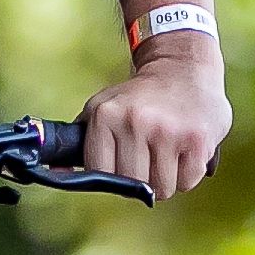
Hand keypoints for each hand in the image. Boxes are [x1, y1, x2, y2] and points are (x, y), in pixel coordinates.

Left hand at [75, 38, 228, 198]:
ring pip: (162, 188)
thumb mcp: (102, 108)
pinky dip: (188, 172)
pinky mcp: (197, 140)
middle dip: (141, 180)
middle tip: (149, 158)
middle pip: (133, 185)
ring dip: (166, 178)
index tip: (121, 164)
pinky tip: (184, 149)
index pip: (100, 173)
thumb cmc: (140, 96)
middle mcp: (135, 121)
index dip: (112, 175)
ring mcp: (167, 131)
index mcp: (106, 115)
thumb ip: (80, 142)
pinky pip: (188, 181)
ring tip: (167, 152)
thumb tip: (57, 173)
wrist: (184, 67)